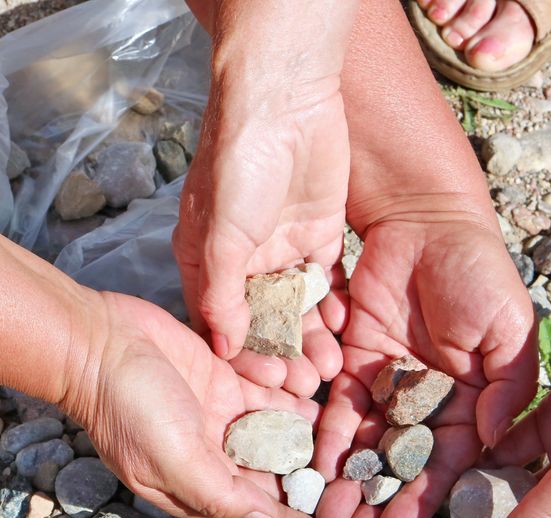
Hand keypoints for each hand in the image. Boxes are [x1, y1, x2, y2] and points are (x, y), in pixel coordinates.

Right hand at [63, 290, 350, 517]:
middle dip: (318, 495)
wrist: (97, 342)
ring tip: (361, 455)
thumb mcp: (173, 459)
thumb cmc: (127, 406)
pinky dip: (297, 404)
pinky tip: (332, 407)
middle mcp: (213, 460)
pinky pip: (271, 400)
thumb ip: (221, 493)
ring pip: (279, 442)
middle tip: (367, 500)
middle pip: (277, 486)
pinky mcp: (225, 382)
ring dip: (314, 448)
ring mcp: (220, 420)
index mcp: (197, 489)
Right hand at [173, 41, 349, 397]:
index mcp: (207, 262)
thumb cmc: (238, 164)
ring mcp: (282, 247)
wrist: (284, 99)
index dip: (243, 357)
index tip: (267, 383)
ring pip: (298, 308)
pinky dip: (333, 306)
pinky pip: (326, 282)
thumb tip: (222, 347)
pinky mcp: (319, 233)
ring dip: (310, 338)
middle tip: (305, 384)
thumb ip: (221, 293)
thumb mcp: (220, 236)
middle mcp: (243, 260)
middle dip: (282, 355)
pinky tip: (343, 329)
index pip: (222, 324)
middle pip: (263, 322)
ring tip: (328, 367)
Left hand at [312, 212, 536, 517]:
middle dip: (378, 503)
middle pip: (400, 465)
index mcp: (472, 403)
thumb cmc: (479, 272)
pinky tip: (314, 472)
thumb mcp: (508, 332)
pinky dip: (327, 440)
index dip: (424, 500)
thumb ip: (505, 389)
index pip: (447, 463)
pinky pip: (337, 408)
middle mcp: (428, 403)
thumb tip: (488, 442)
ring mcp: (388, 385)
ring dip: (348, 484)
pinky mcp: (351, 362)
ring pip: (366, 445)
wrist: (426, 222)